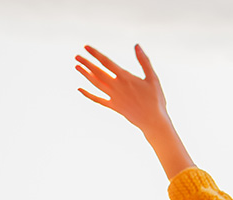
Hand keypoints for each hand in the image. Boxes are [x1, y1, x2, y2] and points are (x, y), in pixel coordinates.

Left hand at [75, 44, 194, 178]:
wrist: (153, 121)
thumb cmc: (156, 99)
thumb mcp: (153, 78)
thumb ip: (144, 61)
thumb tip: (137, 45)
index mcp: (126, 77)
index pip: (106, 62)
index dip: (95, 54)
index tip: (86, 47)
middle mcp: (117, 86)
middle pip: (98, 72)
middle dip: (87, 63)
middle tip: (77, 56)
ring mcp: (113, 97)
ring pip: (95, 83)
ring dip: (85, 75)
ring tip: (77, 66)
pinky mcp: (113, 106)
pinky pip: (98, 99)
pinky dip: (88, 94)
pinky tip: (80, 89)